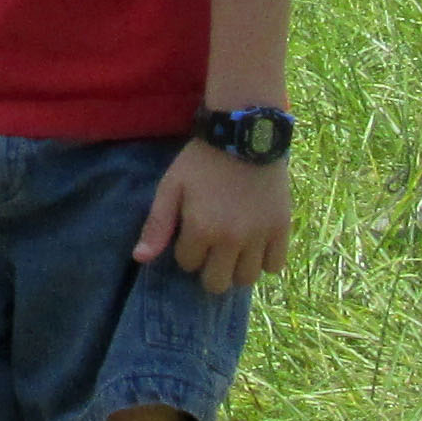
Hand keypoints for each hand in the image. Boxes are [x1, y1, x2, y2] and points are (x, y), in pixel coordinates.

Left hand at [135, 143, 289, 292]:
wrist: (244, 137)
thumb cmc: (201, 161)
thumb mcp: (171, 187)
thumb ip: (157, 225)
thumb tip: (140, 259)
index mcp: (202, 229)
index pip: (187, 264)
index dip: (185, 250)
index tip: (189, 231)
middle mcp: (232, 240)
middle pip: (217, 283)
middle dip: (208, 270)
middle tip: (210, 250)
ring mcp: (259, 237)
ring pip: (246, 280)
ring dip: (236, 269)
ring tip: (232, 250)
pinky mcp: (281, 230)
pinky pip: (274, 266)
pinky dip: (264, 262)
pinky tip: (254, 246)